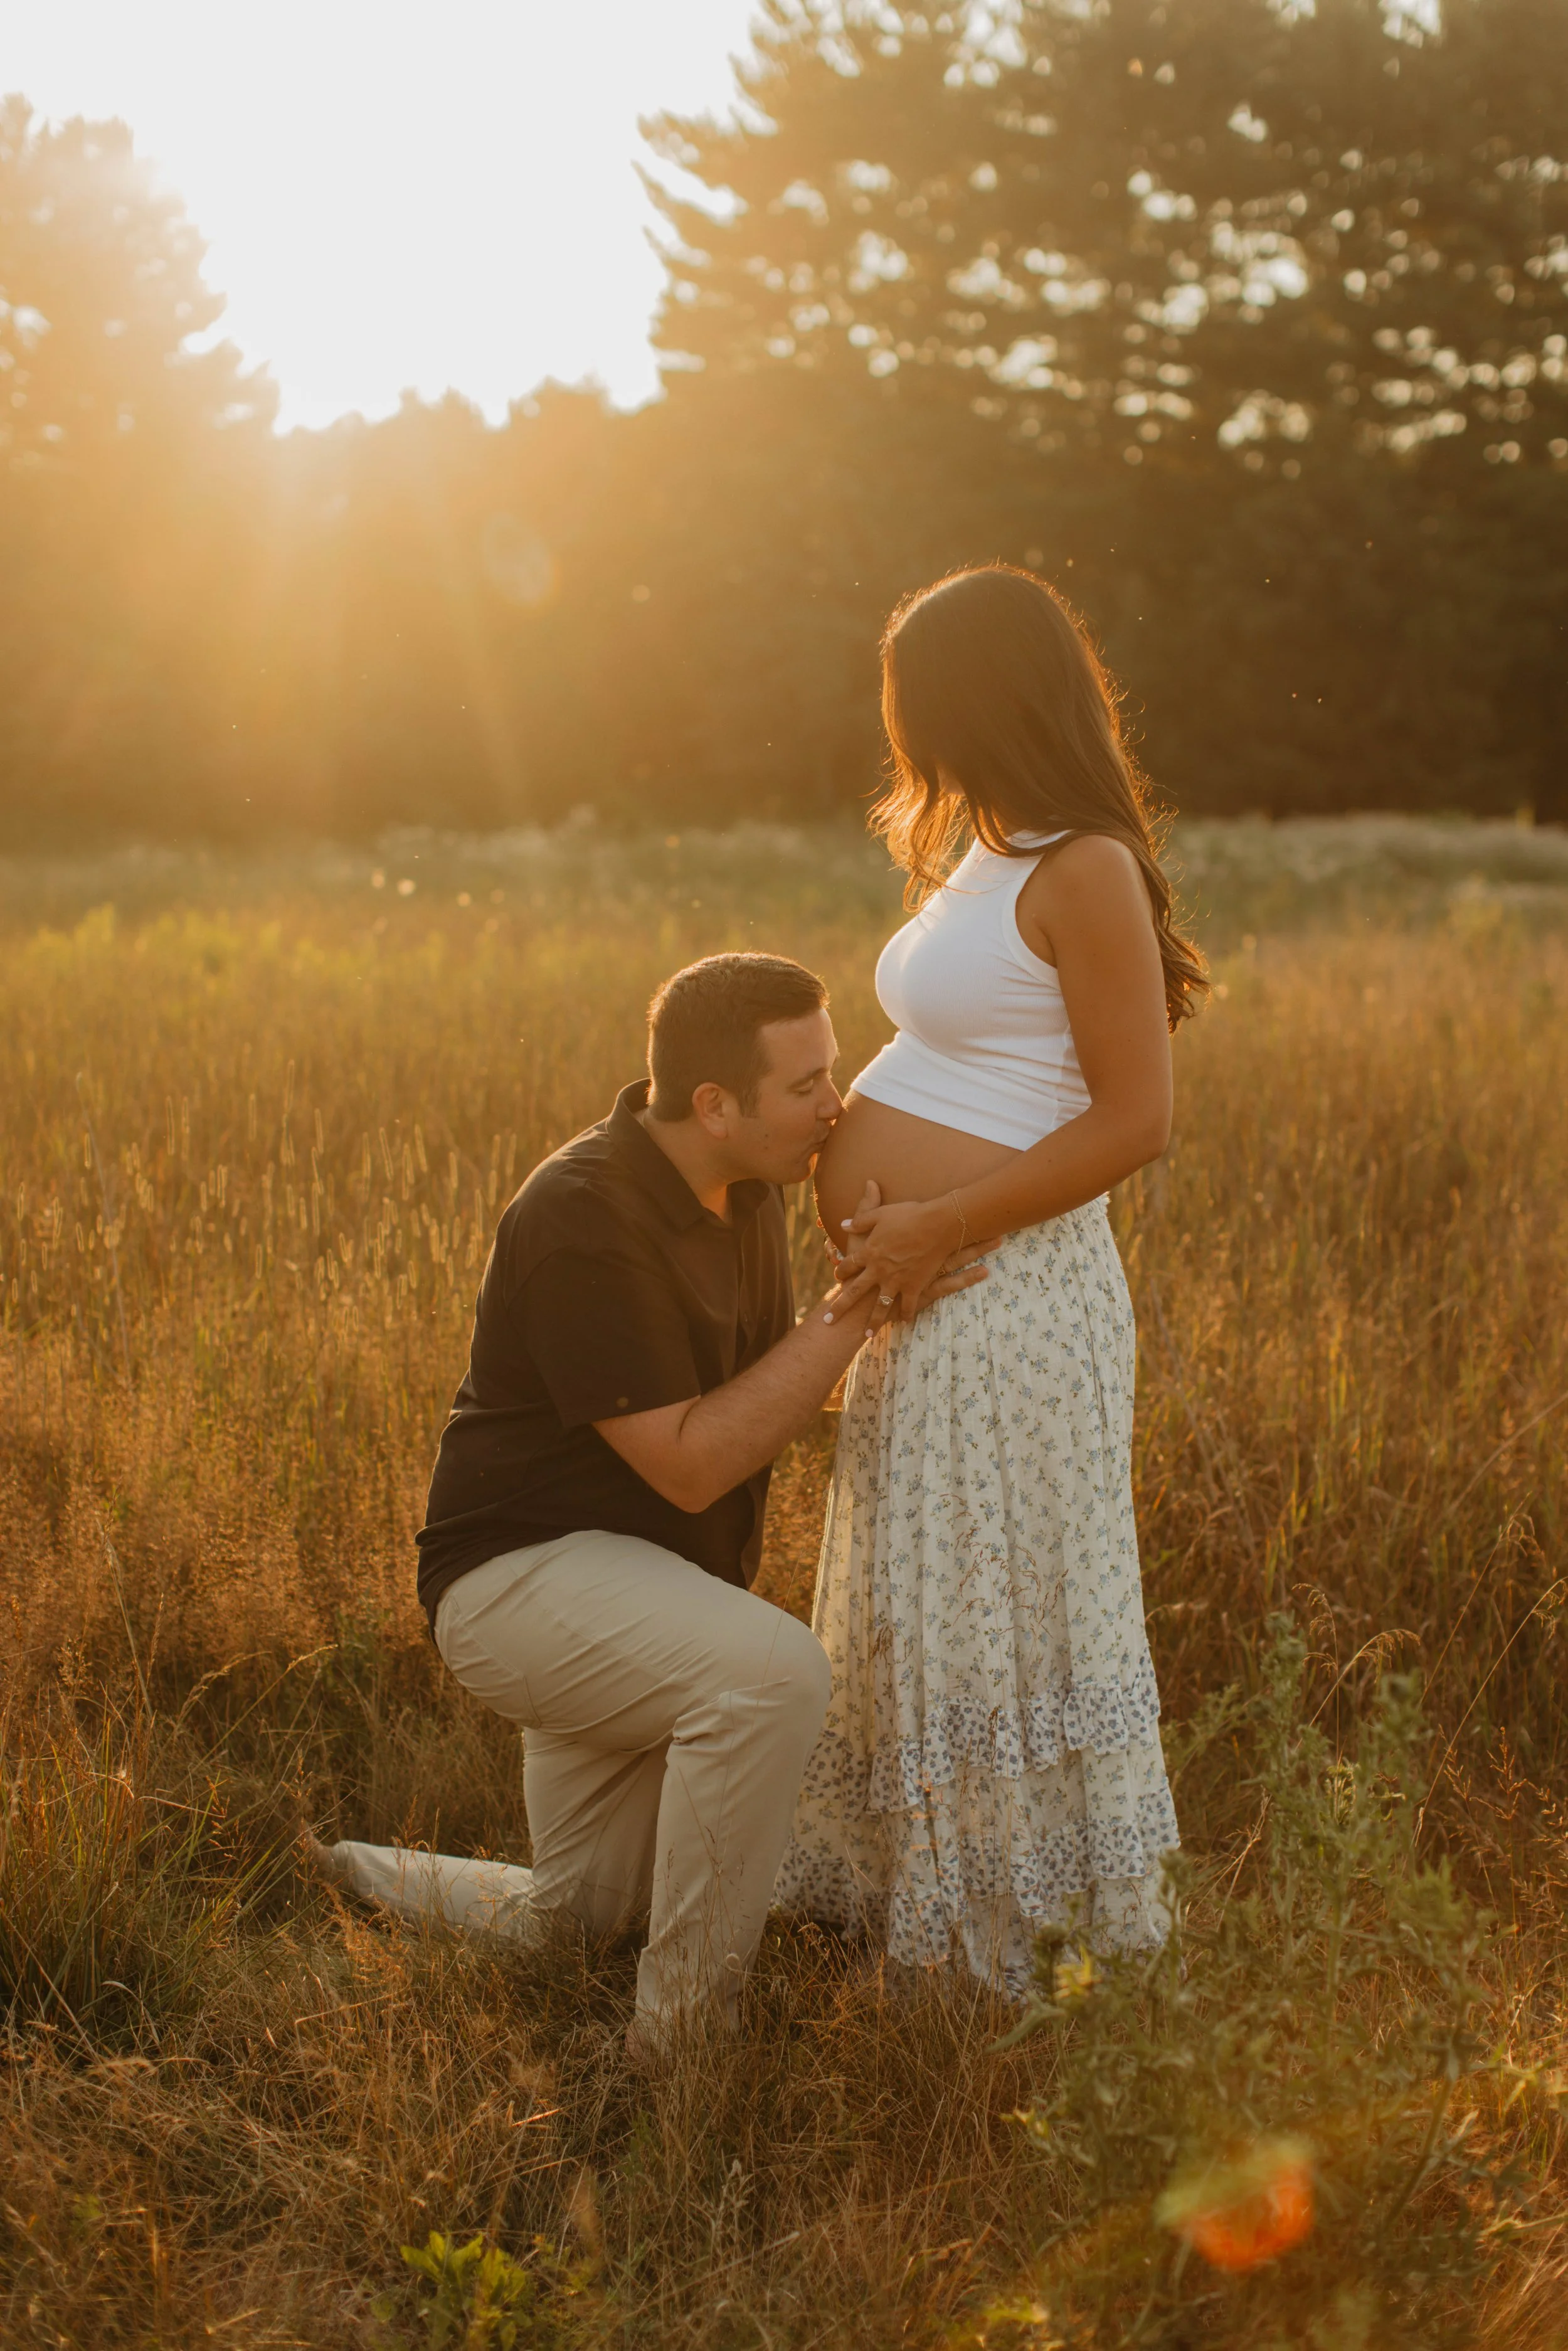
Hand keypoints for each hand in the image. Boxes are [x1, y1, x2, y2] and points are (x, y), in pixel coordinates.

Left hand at [835, 1190, 970, 1319]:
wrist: (937, 1226)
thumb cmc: (909, 1215)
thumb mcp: (880, 1214)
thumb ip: (860, 1220)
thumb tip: (843, 1224)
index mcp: (868, 1252)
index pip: (848, 1265)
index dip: (841, 1270)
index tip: (836, 1277)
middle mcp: (878, 1271)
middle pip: (854, 1292)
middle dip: (840, 1307)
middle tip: (828, 1321)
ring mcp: (896, 1281)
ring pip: (880, 1307)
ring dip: (872, 1322)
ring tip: (866, 1335)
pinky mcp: (914, 1287)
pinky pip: (907, 1306)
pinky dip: (905, 1315)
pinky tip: (902, 1322)